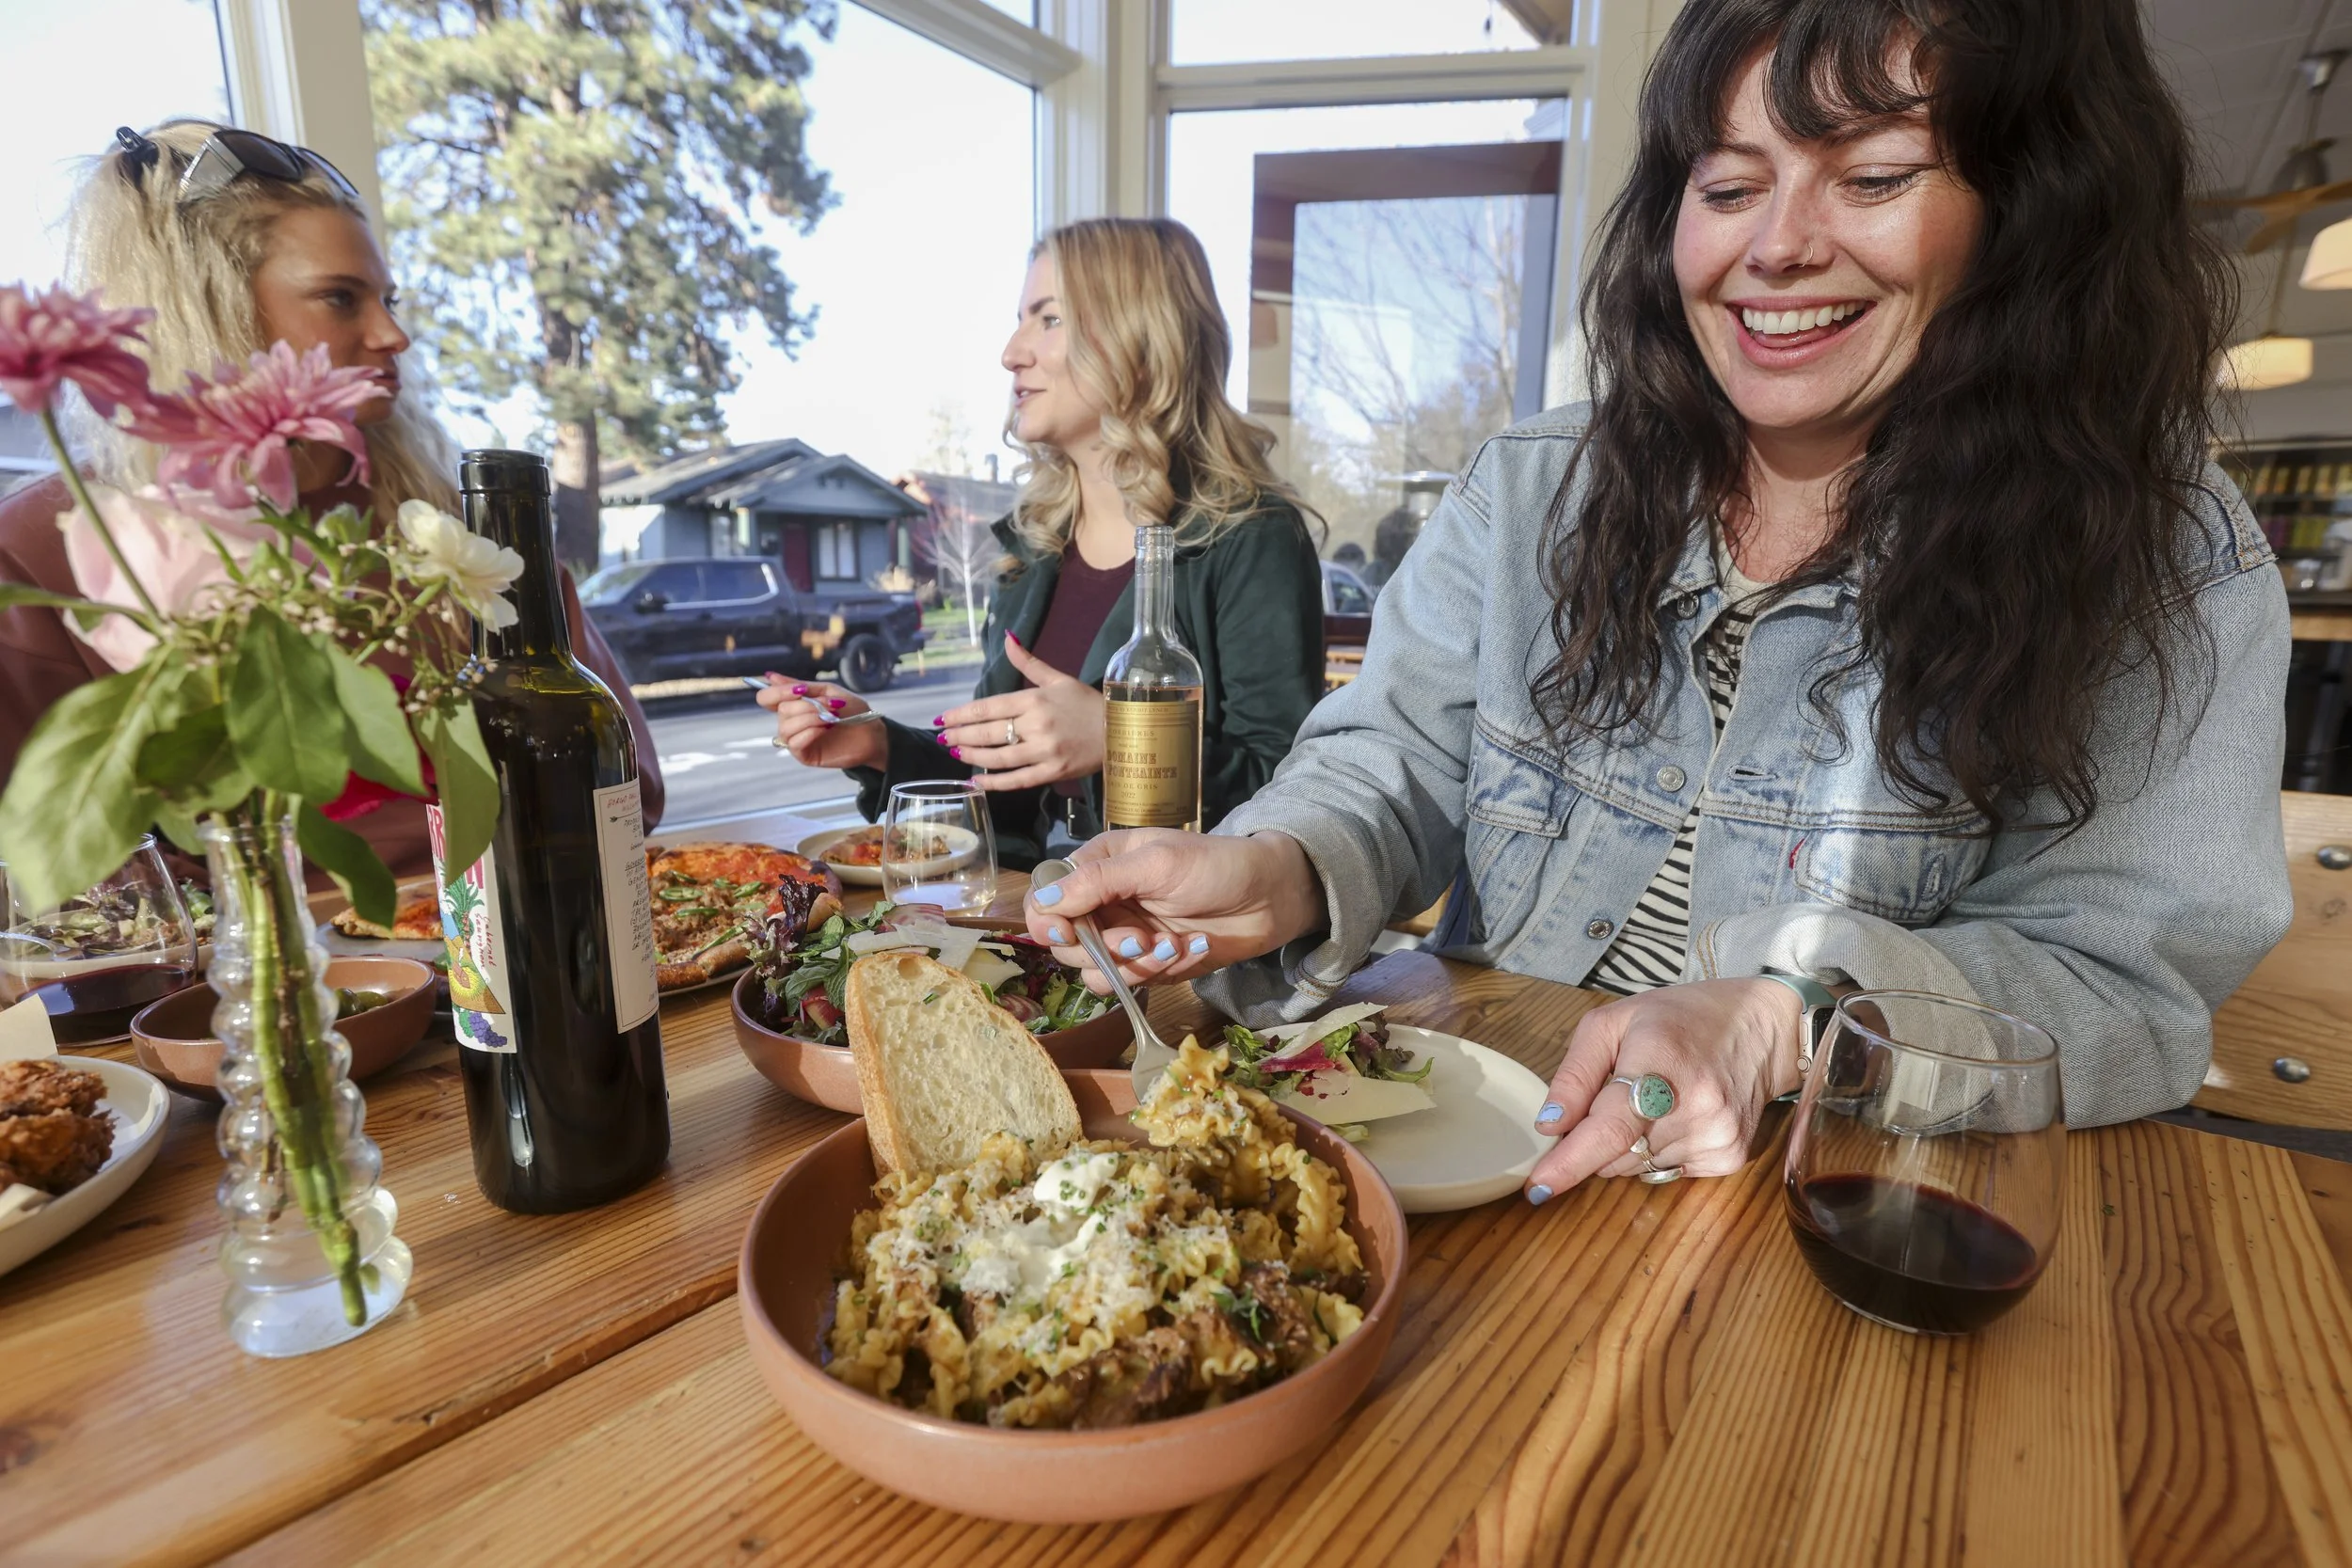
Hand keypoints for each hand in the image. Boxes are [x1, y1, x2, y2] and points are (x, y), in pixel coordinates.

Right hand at [755, 677, 883, 770]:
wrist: (873, 732)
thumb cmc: (852, 711)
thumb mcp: (828, 691)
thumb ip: (800, 686)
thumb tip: (770, 676)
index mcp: (794, 704)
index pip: (767, 698)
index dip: (777, 692)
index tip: (800, 690)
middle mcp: (791, 722)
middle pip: (781, 711)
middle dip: (807, 706)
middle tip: (831, 705)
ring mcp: (796, 739)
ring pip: (786, 728)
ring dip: (810, 718)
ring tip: (831, 718)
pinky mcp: (804, 755)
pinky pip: (794, 743)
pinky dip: (810, 733)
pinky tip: (826, 729)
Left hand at [933, 635, 1103, 790]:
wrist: (1121, 730)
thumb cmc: (1087, 703)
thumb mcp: (1057, 678)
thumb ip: (1028, 661)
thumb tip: (1006, 637)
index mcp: (1035, 700)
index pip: (989, 707)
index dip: (962, 715)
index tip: (943, 719)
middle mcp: (1037, 725)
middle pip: (989, 733)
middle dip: (961, 736)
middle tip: (943, 738)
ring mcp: (1045, 751)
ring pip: (999, 758)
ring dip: (972, 756)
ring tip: (955, 753)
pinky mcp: (1053, 772)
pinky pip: (1017, 780)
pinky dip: (994, 782)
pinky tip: (977, 780)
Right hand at [1023, 829, 1327, 990]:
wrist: (1271, 895)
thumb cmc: (1215, 864)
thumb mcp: (1156, 862)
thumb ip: (1098, 881)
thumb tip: (1043, 901)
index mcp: (1097, 867)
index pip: (1045, 901)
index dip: (1048, 922)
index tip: (1069, 932)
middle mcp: (1104, 905)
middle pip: (1065, 946)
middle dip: (1102, 949)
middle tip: (1139, 939)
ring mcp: (1126, 938)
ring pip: (1096, 974)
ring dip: (1135, 965)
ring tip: (1174, 944)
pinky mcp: (1151, 965)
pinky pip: (1135, 984)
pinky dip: (1164, 969)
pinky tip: (1195, 947)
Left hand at [1522, 978, 1803, 1203]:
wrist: (1760, 1029)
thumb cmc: (1678, 1019)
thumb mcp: (1613, 1022)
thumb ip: (1575, 1074)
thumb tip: (1550, 1126)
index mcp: (1659, 1060)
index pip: (1610, 1127)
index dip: (1571, 1161)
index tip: (1537, 1187)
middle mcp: (1694, 1105)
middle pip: (1615, 1154)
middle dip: (1593, 1140)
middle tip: (1609, 1100)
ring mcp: (1716, 1135)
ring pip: (1637, 1168)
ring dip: (1627, 1146)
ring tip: (1653, 1099)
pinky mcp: (1730, 1156)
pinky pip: (1667, 1172)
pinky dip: (1656, 1151)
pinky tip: (1675, 1116)